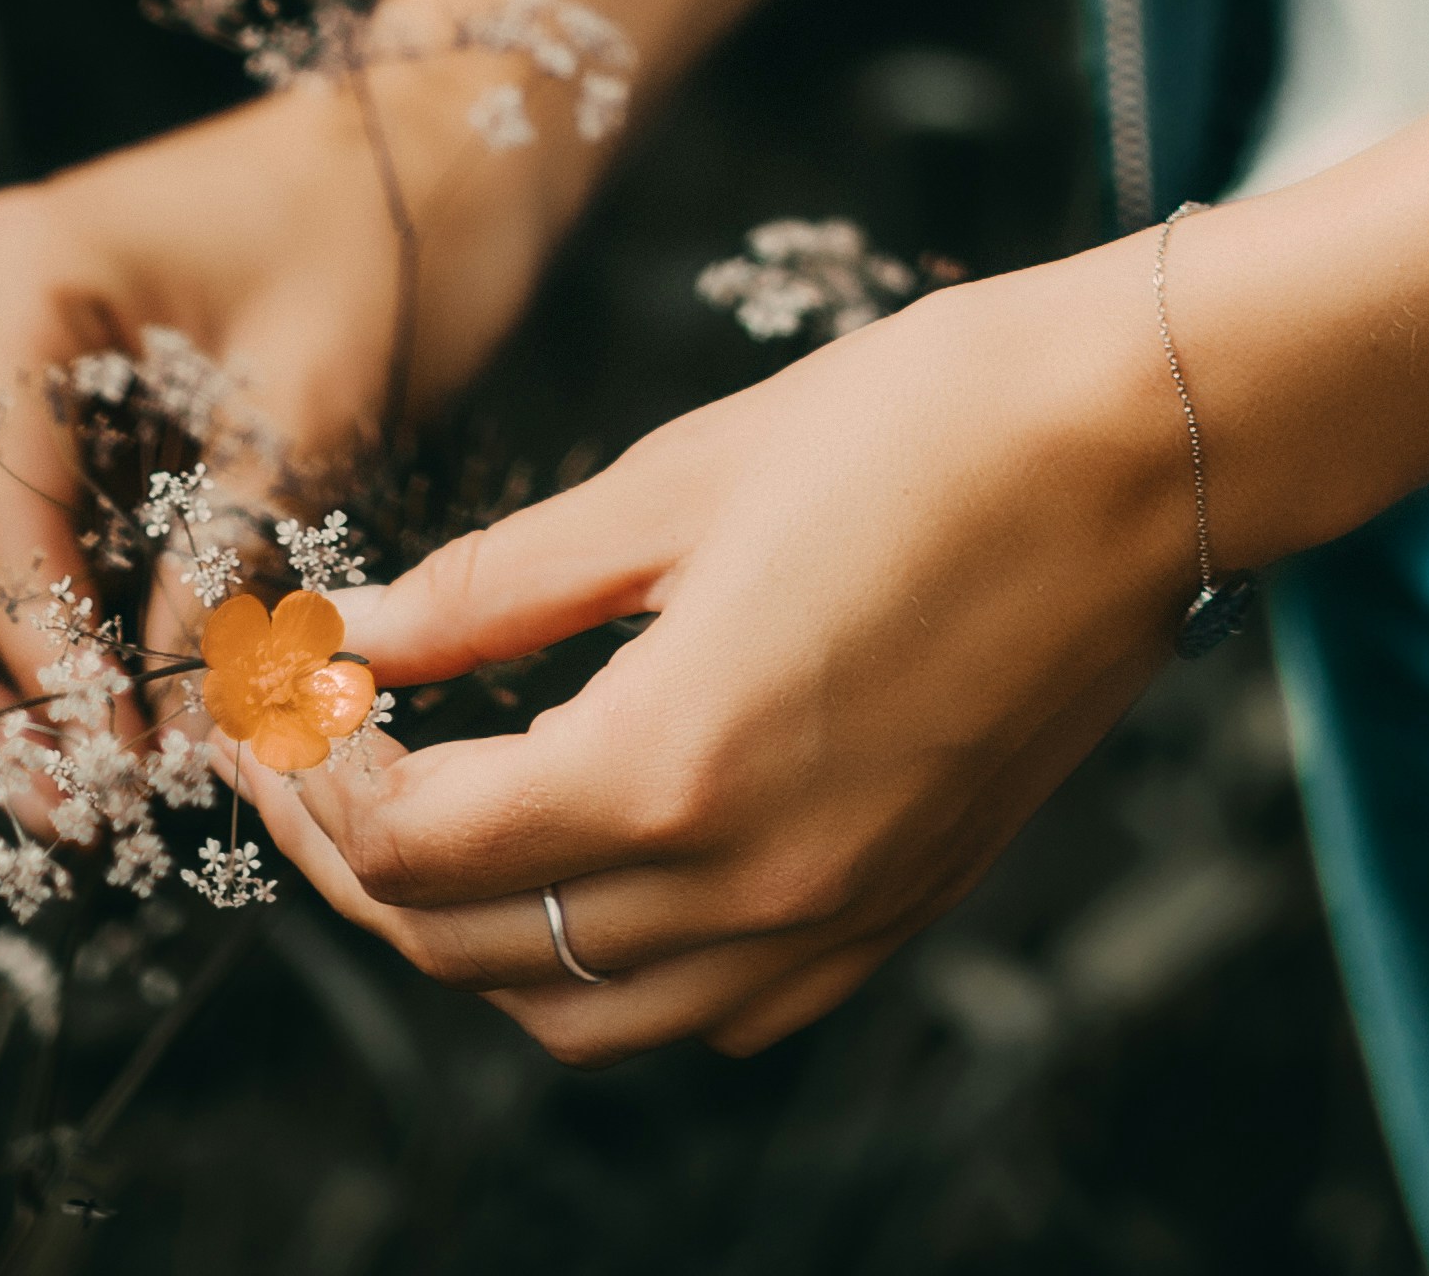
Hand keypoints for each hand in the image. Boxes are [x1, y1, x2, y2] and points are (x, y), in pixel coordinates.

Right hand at [0, 71, 566, 763]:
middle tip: (58, 806)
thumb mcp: (317, 399)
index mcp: (16, 274)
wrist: (447, 140)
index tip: (109, 761)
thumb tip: (165, 732)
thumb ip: (221, 559)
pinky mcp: (31, 393)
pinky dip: (22, 628)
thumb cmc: (398, 232)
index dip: (33, 651)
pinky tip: (98, 718)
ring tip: (77, 791)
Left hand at [236, 244, 1192, 1058]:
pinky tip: (593, 853)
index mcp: (671, 763)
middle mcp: (745, 884)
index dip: (314, 777)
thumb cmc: (924, 416)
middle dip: (361, 858)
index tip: (282, 693)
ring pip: (582, 1013)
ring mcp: (831, 916)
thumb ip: (502, 584)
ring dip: (475, 935)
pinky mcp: (896, 909)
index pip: (415, 845)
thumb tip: (357, 633)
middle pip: (474, 949)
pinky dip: (613, 965)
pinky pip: (708, 1008)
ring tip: (432, 805)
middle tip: (316, 748)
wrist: (1146, 439)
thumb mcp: (681, 477)